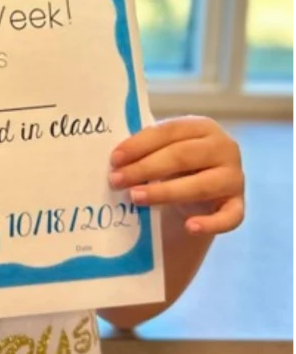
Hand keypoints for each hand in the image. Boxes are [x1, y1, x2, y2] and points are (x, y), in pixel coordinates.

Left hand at [108, 116, 244, 234]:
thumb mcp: (162, 150)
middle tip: (116, 180)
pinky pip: (230, 217)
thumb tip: (115, 160)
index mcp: (201, 126)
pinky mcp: (238, 205)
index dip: (140, 144)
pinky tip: (190, 227)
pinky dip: (210, 223)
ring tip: (135, 198)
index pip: (169, 131)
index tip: (115, 159)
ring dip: (165, 192)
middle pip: (182, 156)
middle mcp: (224, 147)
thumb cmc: (173, 164)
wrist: (199, 193)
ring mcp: (234, 177)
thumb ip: (145, 150)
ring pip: (200, 186)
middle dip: (145, 168)